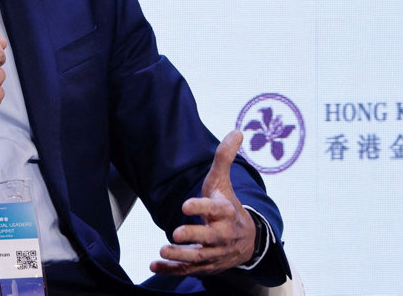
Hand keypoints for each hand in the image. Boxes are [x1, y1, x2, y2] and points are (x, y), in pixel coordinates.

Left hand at [150, 130, 256, 275]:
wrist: (247, 241)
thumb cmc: (227, 206)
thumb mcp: (223, 182)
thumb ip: (224, 158)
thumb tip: (237, 131)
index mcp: (226, 213)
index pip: (215, 209)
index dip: (201, 207)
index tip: (185, 205)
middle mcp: (222, 235)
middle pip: (209, 238)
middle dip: (193, 236)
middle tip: (175, 233)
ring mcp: (214, 252)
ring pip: (199, 258)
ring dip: (181, 256)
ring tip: (163, 251)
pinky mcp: (205, 265)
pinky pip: (188, 271)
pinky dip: (172, 271)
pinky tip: (155, 266)